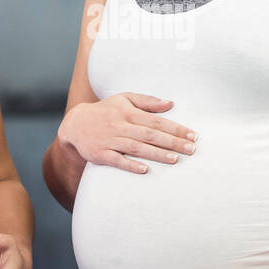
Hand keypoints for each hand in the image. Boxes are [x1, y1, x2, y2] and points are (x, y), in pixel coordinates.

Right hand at [59, 92, 197, 173]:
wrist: (75, 124)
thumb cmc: (106, 111)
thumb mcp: (124, 99)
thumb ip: (147, 101)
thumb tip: (170, 103)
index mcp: (128, 112)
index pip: (156, 121)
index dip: (175, 128)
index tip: (192, 135)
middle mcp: (120, 125)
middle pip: (150, 135)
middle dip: (172, 142)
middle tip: (191, 149)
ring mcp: (110, 140)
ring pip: (136, 148)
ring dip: (156, 154)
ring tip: (175, 159)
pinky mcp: (100, 154)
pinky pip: (117, 160)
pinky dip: (130, 165)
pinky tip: (145, 170)